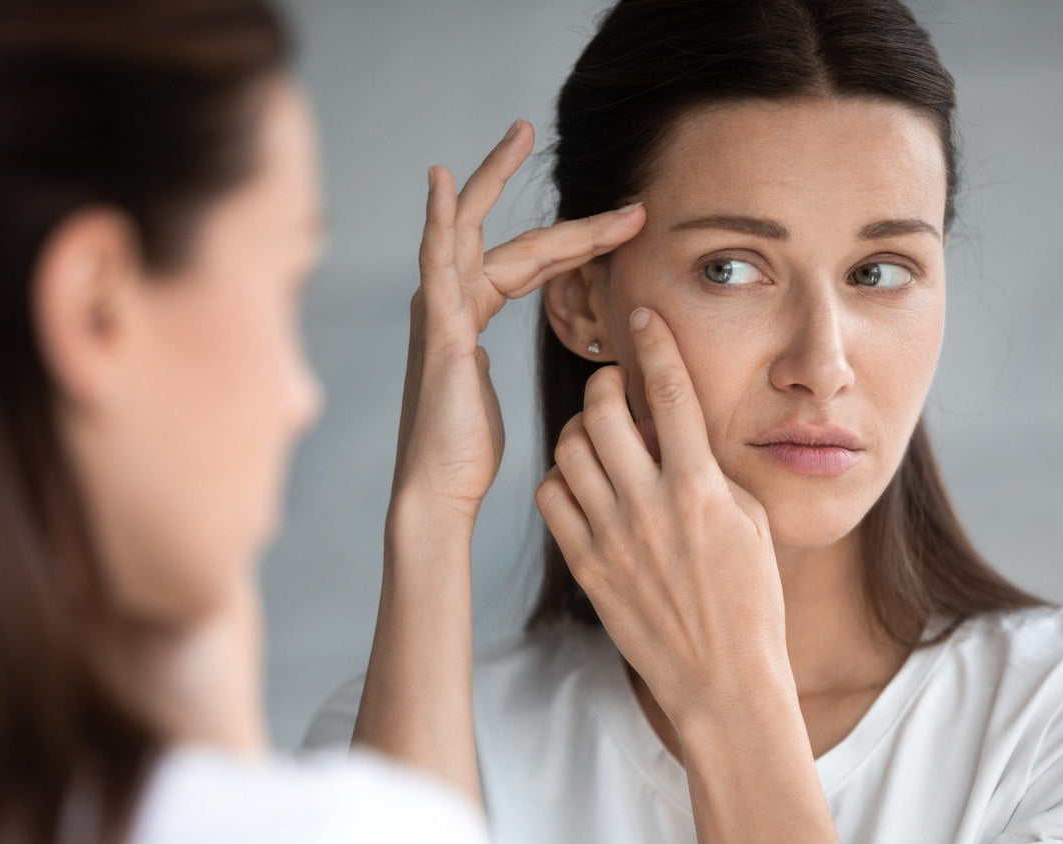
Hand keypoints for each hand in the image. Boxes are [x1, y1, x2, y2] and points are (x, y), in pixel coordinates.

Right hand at [392, 120, 645, 526]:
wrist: (440, 492)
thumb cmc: (471, 454)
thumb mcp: (511, 398)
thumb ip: (537, 370)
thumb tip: (596, 367)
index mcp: (468, 317)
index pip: (529, 261)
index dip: (579, 239)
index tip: (627, 221)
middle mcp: (448, 304)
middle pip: (500, 235)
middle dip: (534, 193)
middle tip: (544, 137)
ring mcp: (436, 312)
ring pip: (468, 231)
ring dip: (490, 179)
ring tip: (516, 133)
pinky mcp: (435, 330)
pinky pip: (435, 261)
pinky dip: (437, 218)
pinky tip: (442, 181)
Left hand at [534, 307, 790, 727]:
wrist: (722, 679)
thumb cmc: (750, 601)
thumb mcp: (750, 523)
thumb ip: (710, 471)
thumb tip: (676, 433)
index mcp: (700, 488)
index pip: (669, 392)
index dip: (654, 342)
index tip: (643, 314)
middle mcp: (650, 505)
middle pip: (601, 410)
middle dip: (604, 382)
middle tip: (614, 386)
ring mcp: (611, 536)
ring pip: (567, 448)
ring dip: (580, 429)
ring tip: (600, 438)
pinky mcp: (586, 566)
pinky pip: (549, 497)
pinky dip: (561, 478)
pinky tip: (583, 484)